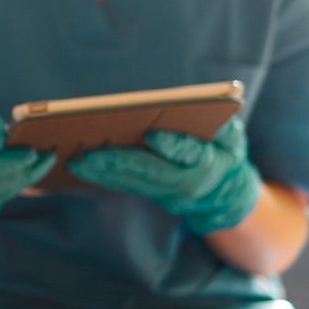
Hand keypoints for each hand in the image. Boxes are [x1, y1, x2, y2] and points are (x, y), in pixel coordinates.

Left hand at [68, 119, 261, 234]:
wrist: (224, 197)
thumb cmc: (226, 155)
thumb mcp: (232, 139)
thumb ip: (223, 126)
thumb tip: (207, 110)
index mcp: (208, 164)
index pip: (190, 154)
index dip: (173, 145)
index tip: (153, 134)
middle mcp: (184, 182)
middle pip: (150, 171)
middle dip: (120, 162)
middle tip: (91, 153)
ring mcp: (165, 192)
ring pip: (132, 182)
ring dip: (102, 172)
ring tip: (76, 160)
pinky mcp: (151, 193)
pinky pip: (125, 185)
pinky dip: (102, 177)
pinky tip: (80, 167)